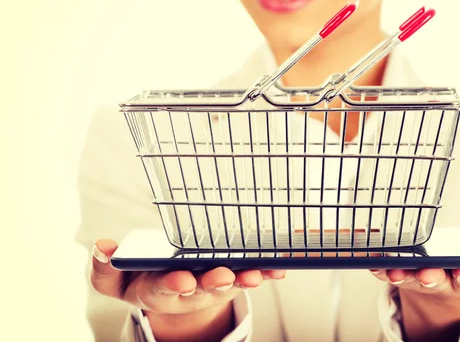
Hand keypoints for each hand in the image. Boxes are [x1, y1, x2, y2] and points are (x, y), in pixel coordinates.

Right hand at [90, 239, 284, 341]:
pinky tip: (278, 268)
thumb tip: (103, 247)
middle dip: (213, 283)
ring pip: (228, 284)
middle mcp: (186, 291)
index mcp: (156, 289)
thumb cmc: (138, 278)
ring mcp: (209, 285)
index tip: (181, 279)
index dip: (173, 283)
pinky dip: (263, 272)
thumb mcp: (115, 278)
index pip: (163, 287)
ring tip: (256, 275)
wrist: (164, 287)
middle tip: (224, 276)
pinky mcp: (228, 278)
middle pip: (201, 289)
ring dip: (243, 279)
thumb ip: (105, 267)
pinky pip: (247, 275)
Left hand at [370, 231, 459, 341]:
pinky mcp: (399, 270)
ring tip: (394, 270)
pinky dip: (376, 264)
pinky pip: (385, 268)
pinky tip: (369, 258)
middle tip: (427, 274)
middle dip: (431, 278)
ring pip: (407, 278)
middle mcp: (443, 281)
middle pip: (436, 282)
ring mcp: (418, 277)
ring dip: (400, 274)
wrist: (453, 274)